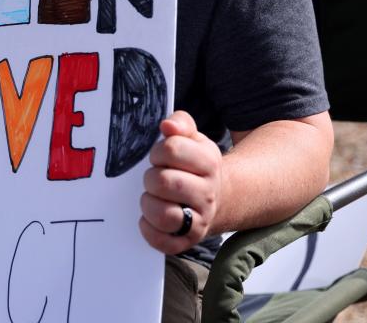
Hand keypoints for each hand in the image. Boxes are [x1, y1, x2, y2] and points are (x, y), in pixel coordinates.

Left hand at [139, 110, 222, 253]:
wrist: (217, 197)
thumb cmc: (195, 165)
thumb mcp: (193, 139)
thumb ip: (181, 124)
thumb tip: (167, 125)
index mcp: (209, 162)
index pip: (172, 149)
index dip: (159, 151)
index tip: (161, 157)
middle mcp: (207, 193)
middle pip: (163, 182)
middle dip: (151, 178)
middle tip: (155, 178)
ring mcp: (199, 220)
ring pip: (163, 215)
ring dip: (148, 204)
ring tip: (152, 198)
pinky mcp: (188, 241)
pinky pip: (163, 242)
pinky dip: (149, 230)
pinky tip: (150, 218)